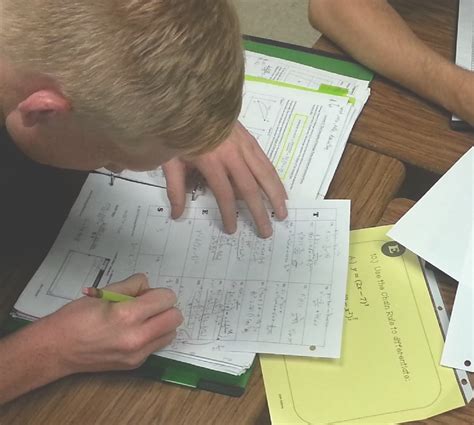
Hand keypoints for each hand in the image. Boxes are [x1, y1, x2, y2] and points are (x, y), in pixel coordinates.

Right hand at [40, 274, 182, 373]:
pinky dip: (152, 336)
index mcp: (128, 315)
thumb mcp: (103, 293)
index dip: (158, 292)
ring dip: (162, 323)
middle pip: (175, 318)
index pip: (166, 299)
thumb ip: (132, 286)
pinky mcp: (135, 365)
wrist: (57, 349)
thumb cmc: (76, 318)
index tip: (146, 294)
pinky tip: (133, 332)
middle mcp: (137, 338)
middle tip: (147, 305)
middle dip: (165, 307)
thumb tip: (148, 286)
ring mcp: (137, 354)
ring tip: (141, 319)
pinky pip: (157, 345)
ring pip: (171, 333)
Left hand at [162, 121, 287, 237]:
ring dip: (275, 195)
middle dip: (259, 211)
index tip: (232, 229)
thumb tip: (177, 215)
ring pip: (264, 173)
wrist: (192, 96)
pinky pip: (266, 161)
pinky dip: (275, 178)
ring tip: (282, 213)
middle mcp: (232, 153)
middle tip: (266, 232)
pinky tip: (281, 190)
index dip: (228, 213)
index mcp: (211, 159)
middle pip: (249, 187)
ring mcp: (244, 145)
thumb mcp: (170, 159)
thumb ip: (175, 188)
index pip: (223, 193)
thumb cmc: (178, 129)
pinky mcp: (250, 139)